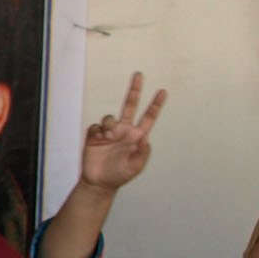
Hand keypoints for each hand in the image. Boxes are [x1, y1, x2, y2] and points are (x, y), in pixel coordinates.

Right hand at [78, 73, 165, 192]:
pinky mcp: (95, 136)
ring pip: (110, 117)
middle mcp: (124, 131)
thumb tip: (145, 137)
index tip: (163, 91)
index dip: (156, 104)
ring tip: (108, 135)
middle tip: (138, 75)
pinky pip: (95, 126)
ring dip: (109, 124)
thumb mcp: (136, 166)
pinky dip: (97, 131)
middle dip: (135, 90)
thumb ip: (143, 152)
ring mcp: (109, 133)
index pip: (148, 117)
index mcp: (137, 136)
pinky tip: (99, 139)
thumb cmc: (120, 175)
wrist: (99, 182)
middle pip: (130, 106)